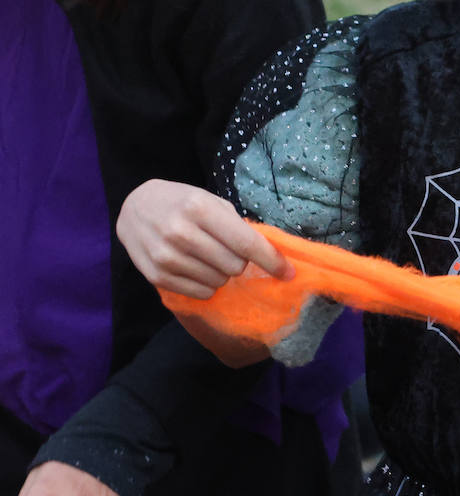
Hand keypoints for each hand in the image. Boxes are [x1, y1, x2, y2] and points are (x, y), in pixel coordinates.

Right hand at [117, 180, 291, 298]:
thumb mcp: (211, 201)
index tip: (288, 273)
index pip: (245, 243)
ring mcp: (166, 256)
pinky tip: (196, 268)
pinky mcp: (156, 276)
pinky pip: (200, 293)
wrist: (135, 208)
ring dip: (222, 272)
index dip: (271, 260)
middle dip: (241, 261)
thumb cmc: (182, 202)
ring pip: (219, 281)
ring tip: (207, 256)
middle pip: (234, 266)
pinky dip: (207, 284)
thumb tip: (268, 253)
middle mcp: (182, 233)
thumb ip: (237, 225)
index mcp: (201, 209)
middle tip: (227, 248)